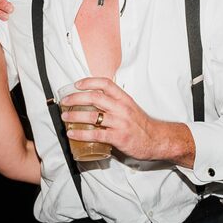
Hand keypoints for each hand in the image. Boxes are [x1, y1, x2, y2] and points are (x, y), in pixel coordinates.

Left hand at [60, 77, 191, 163]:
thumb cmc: (142, 125)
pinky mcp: (118, 137)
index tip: (77, 84)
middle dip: (76, 98)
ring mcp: (120, 123)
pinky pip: (95, 134)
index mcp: (124, 99)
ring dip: (74, 116)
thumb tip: (96, 104)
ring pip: (92, 116)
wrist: (157, 140)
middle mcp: (121, 108)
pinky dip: (81, 133)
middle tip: (65, 101)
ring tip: (65, 117)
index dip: (89, 81)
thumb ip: (115, 105)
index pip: (105, 84)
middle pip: (95, 97)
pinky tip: (73, 133)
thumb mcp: (130, 108)